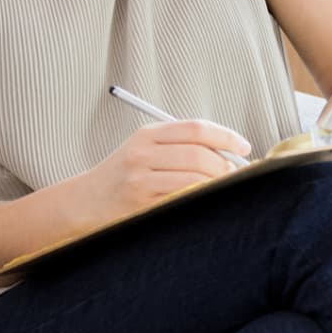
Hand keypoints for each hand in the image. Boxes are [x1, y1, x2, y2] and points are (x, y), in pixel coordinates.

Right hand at [69, 120, 250, 225]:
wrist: (87, 200)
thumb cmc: (125, 174)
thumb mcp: (145, 149)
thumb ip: (179, 145)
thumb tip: (229, 151)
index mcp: (146, 135)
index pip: (195, 129)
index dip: (225, 136)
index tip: (244, 147)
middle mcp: (142, 154)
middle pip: (197, 154)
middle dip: (225, 165)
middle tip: (239, 175)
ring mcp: (140, 180)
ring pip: (192, 178)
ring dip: (216, 184)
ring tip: (226, 188)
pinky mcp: (141, 204)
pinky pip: (181, 200)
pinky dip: (201, 199)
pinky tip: (208, 201)